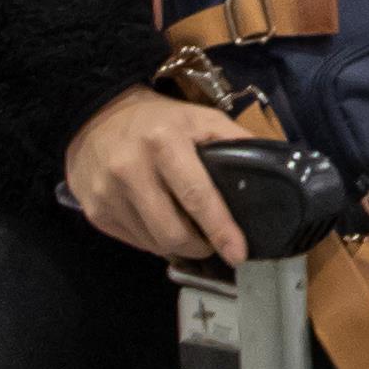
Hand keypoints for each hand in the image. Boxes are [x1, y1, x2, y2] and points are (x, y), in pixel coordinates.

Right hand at [66, 86, 267, 264]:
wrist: (95, 115)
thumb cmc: (159, 120)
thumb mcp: (200, 118)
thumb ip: (234, 141)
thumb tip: (274, 168)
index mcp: (164, 143)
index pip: (197, 196)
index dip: (220, 229)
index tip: (238, 253)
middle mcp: (131, 169)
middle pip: (172, 231)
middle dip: (200, 246)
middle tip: (213, 243)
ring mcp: (107, 193)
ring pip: (153, 243)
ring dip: (176, 245)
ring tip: (187, 231)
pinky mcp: (94, 211)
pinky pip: (133, 242)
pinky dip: (153, 241)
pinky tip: (160, 223)